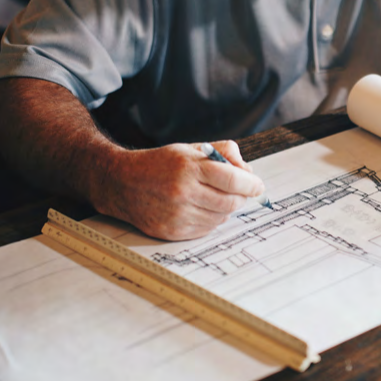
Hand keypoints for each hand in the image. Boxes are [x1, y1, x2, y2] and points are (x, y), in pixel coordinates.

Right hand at [93, 140, 264, 240]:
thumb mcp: (190, 149)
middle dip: (241, 197)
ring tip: (214, 197)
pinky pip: (207, 229)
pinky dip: (211, 220)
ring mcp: (177, 214)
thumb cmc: (160, 164)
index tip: (258, 185)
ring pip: (221, 217)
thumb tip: (248, 170)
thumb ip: (223, 152)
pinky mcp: (172, 232)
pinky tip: (201, 208)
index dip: (251, 184)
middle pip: (231, 202)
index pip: (232, 179)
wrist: (122, 184)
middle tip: (239, 191)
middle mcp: (182, 192)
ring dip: (225, 209)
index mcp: (188, 167)